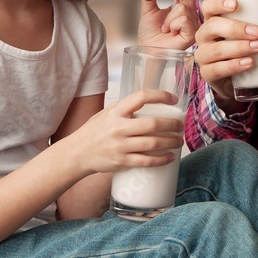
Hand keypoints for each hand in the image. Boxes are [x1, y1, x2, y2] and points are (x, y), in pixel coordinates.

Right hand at [64, 90, 183, 175]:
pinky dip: (161, 159)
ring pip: (153, 143)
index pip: (141, 97)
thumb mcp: (107, 113)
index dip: (160, 96)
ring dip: (171, 142)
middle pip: (153, 124)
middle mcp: (119, 128)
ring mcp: (120, 146)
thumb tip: (150, 103)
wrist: (76, 153)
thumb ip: (126, 109)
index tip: (173, 99)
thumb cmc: (94, 131)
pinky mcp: (121, 162)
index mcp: (116, 111)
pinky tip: (170, 157)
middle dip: (173, 125)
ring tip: (179, 141)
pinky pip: (146, 161)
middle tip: (181, 126)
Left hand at [137, 0, 196, 49]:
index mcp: (179, 4)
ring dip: (168, 18)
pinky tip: (171, 32)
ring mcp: (192, 22)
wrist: (148, 49)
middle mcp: (188, 12)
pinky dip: (173, 25)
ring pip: (183, 8)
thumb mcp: (148, 10)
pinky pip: (184, 20)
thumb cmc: (149, 33)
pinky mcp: (193, 33)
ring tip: (164, 28)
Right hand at [193, 0, 257, 104]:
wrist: (237, 79)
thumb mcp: (250, 31)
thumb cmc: (243, 46)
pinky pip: (217, 69)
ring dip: (240, 47)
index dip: (218, 3)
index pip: (208, 6)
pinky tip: (249, 62)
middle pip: (212, 26)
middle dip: (236, 28)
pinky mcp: (207, 73)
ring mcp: (203, 55)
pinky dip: (234, 66)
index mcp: (212, 20)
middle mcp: (204, 36)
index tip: (236, 4)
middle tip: (257, 32)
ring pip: (217, 50)